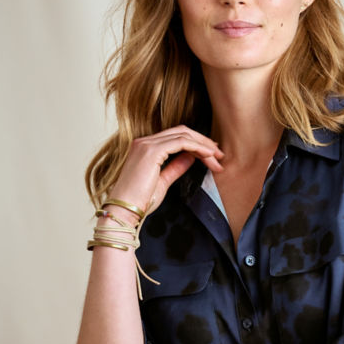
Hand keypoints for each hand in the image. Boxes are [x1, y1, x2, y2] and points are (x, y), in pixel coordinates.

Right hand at [106, 126, 223, 217]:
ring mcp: (146, 144)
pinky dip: (198, 147)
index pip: (175, 137)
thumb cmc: (140, 201)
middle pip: (181, 132)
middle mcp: (144, 142)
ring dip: (204, 146)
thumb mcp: (163, 181)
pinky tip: (208, 156)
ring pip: (183, 135)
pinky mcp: (152, 151)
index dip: (196, 143)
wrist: (124, 211)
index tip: (211, 154)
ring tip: (217, 158)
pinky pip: (182, 142)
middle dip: (203, 142)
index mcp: (144, 147)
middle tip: (219, 155)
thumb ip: (176, 167)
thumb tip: (191, 157)